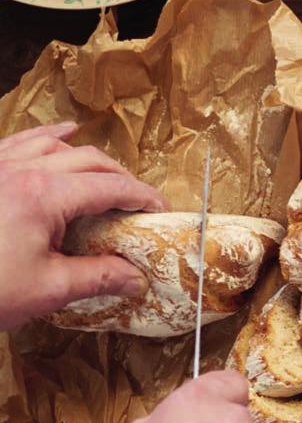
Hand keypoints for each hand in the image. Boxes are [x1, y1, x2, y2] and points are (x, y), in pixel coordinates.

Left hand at [0, 123, 168, 329]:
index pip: (110, 187)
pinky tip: (60, 132)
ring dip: (88, 155)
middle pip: (89, 159)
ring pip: (53, 144)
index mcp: (45, 196)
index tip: (161, 211)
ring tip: (108, 169)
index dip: (142, 196)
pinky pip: (18, 141)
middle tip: (138, 201)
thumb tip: (137, 278)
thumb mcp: (48, 290)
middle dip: (121, 177)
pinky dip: (45, 136)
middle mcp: (22, 170)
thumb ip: (98, 277)